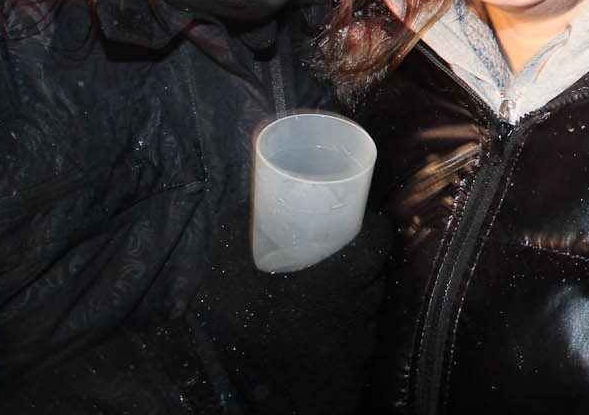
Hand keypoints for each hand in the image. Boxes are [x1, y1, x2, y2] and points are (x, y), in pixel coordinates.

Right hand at [187, 207, 394, 412]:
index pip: (377, 247)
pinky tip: (321, 338)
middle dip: (364, 268)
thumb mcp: (224, 265)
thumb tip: (255, 199)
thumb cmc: (220, 325)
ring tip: (328, 301)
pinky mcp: (346, 387)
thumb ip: (240, 223)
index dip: (375, 231)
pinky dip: (346, 343)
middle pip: (375, 282)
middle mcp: (348, 324)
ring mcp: (350, 359)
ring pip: (369, 319)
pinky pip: (359, 356)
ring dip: (357, 307)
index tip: (364, 225)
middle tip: (341, 261)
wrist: (211, 390)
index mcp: (327, 290)